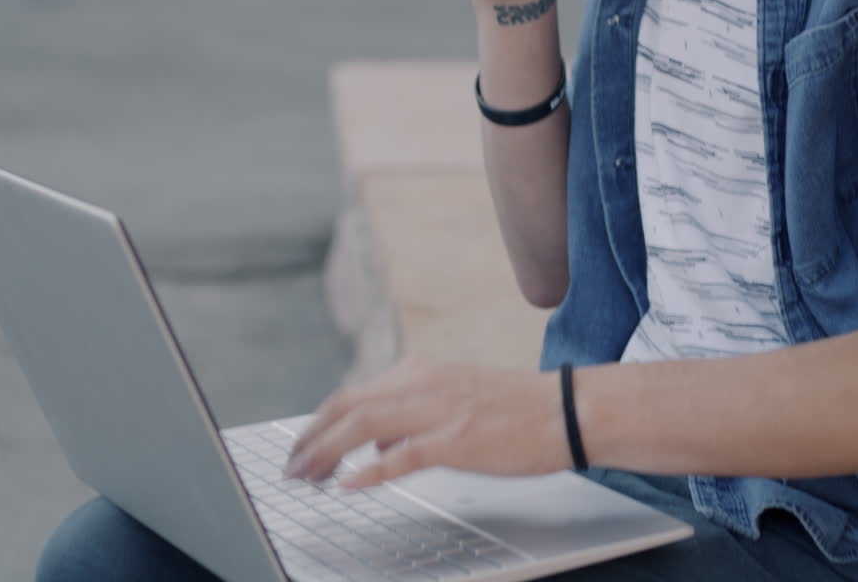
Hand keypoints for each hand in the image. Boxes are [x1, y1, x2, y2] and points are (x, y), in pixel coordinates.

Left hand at [285, 360, 570, 487]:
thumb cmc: (517, 410)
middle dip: (310, 438)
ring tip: (305, 476)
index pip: (353, 395)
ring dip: (326, 452)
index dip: (320, 423)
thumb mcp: (454, 399)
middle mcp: (422, 383)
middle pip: (347, 406)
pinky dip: (370, 469)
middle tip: (291, 467)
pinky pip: (402, 455)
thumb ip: (412, 415)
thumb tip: (376, 444)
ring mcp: (438, 410)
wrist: (567, 410)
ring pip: (363, 426)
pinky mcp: (457, 439)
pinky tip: (349, 484)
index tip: (301, 447)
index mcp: (420, 373)